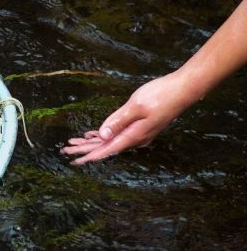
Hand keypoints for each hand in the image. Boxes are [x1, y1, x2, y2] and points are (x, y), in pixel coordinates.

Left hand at [62, 72, 196, 163]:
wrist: (185, 89)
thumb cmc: (161, 95)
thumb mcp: (136, 106)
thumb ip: (118, 121)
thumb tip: (102, 136)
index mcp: (133, 135)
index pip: (106, 149)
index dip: (89, 155)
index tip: (75, 161)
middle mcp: (135, 138)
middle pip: (105, 147)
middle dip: (84, 149)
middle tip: (65, 151)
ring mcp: (139, 133)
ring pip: (110, 141)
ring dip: (91, 142)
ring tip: (73, 144)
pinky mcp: (141, 126)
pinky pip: (118, 134)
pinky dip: (104, 134)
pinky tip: (95, 134)